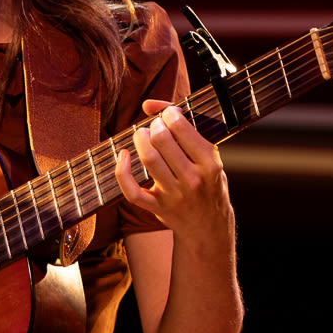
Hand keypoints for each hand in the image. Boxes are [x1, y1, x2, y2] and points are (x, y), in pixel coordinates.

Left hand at [114, 100, 232, 243]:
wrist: (208, 227)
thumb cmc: (208, 184)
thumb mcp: (210, 157)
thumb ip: (187, 129)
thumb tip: (150, 105)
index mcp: (210, 164)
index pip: (182, 129)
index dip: (169, 114)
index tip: (168, 114)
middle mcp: (193, 179)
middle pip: (162, 141)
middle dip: (154, 125)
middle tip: (155, 125)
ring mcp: (173, 195)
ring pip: (148, 159)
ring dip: (140, 140)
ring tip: (142, 135)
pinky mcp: (156, 207)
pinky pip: (132, 190)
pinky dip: (122, 171)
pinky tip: (123, 156)